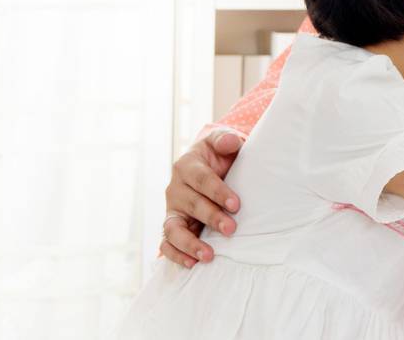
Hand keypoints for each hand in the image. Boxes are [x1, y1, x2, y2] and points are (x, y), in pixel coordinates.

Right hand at [158, 129, 243, 267]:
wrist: (208, 165)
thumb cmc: (218, 155)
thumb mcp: (221, 142)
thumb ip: (226, 140)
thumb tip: (232, 142)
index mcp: (187, 165)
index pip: (201, 179)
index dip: (218, 192)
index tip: (236, 205)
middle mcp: (175, 188)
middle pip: (192, 205)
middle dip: (212, 218)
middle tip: (232, 229)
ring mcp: (171, 208)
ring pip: (173, 228)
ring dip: (190, 243)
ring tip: (208, 256)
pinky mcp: (171, 225)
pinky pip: (167, 243)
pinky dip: (175, 255)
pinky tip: (192, 263)